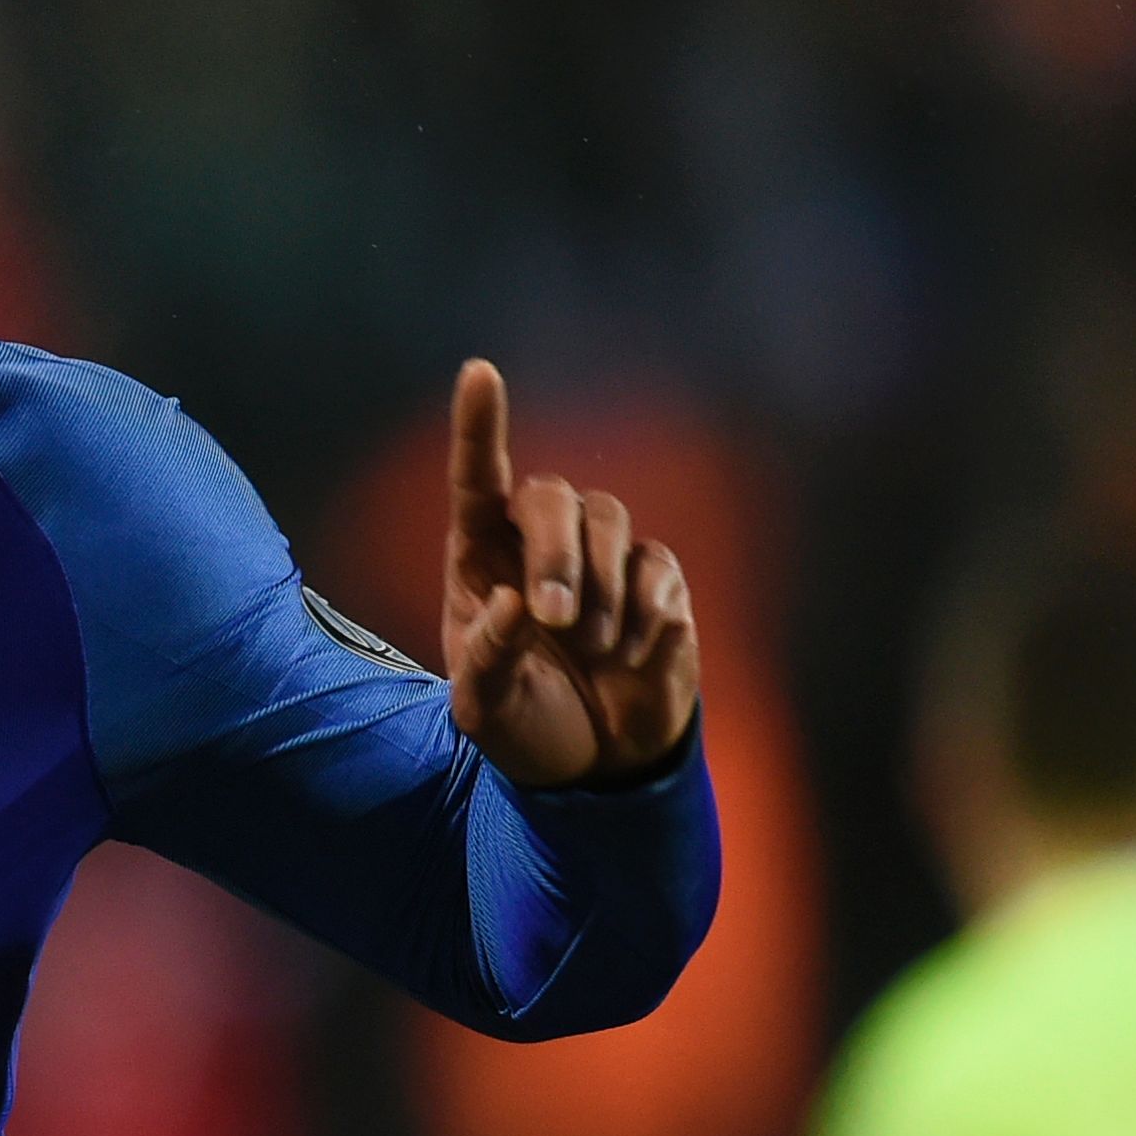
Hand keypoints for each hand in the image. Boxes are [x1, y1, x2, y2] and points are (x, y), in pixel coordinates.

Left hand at [442, 359, 700, 787]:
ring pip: (609, 521)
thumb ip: (488, 659)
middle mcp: (537, 543)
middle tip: (556, 622)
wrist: (596, 764)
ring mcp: (602, 557)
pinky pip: (658, 569)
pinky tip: (628, 657)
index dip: (480, 426)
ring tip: (590, 651)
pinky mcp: (658, 580)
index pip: (477, 480)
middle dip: (558, 554)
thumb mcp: (485, 711)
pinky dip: (644, 615)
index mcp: (480, 560)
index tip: (480, 372)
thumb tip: (517, 603)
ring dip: (600, 591)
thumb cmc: (525, 725)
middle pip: (552, 496)